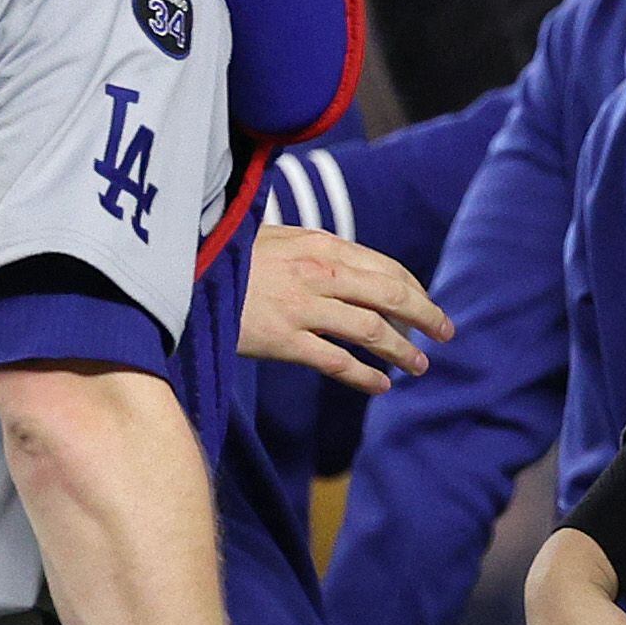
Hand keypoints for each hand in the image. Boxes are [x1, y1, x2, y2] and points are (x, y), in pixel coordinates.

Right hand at [239, 225, 452, 393]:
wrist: (180, 272)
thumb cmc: (225, 255)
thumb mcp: (274, 238)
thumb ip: (313, 251)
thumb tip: (349, 266)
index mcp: (320, 244)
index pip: (385, 268)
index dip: (414, 289)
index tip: (427, 305)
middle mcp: (319, 273)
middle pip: (391, 296)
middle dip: (426, 316)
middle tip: (446, 334)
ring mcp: (302, 307)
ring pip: (372, 330)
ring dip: (403, 350)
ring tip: (420, 366)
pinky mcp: (283, 340)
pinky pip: (337, 361)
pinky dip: (366, 375)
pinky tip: (382, 386)